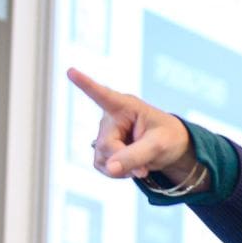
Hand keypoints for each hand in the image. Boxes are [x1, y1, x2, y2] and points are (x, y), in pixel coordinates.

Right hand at [65, 68, 200, 186]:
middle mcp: (110, 117)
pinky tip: (130, 167)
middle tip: (144, 167)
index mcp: (126, 106)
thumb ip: (135, 156)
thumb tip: (110, 168)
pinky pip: (102, 166)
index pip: (103, 95)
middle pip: (107, 146)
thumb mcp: (158, 146)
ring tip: (140, 163)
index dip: (85, 84)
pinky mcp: (103, 148)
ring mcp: (105, 133)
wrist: (170, 147)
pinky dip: (117, 172)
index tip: (71, 71)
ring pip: (102, 159)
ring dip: (121, 168)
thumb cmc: (168, 137)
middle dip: (125, 160)